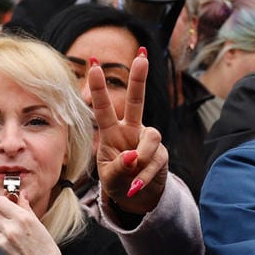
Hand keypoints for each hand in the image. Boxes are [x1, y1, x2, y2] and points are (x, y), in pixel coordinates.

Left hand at [0, 193, 67, 254]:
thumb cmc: (47, 251)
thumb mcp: (39, 226)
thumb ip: (26, 208)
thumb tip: (21, 194)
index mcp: (23, 218)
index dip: (3, 204)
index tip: (6, 207)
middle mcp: (11, 228)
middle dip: (4, 219)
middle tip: (15, 227)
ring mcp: (3, 241)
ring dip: (2, 233)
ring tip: (16, 241)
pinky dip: (1, 244)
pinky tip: (13, 250)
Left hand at [89, 49, 167, 212]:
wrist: (137, 198)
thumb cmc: (118, 183)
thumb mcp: (110, 178)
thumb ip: (119, 167)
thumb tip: (133, 156)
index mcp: (111, 132)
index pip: (103, 107)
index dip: (98, 87)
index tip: (93, 64)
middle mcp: (131, 130)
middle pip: (136, 100)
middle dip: (138, 79)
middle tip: (141, 57)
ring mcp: (148, 140)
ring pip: (151, 137)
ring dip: (141, 159)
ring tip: (132, 176)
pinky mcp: (161, 152)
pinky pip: (156, 159)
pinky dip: (144, 176)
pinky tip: (136, 185)